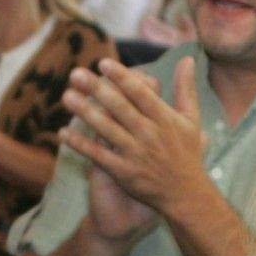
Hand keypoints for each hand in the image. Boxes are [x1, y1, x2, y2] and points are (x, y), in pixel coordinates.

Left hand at [60, 56, 210, 222]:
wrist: (185, 196)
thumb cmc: (187, 155)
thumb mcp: (191, 121)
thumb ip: (186, 89)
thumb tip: (187, 59)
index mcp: (164, 119)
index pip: (141, 93)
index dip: (122, 77)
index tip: (103, 63)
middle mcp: (149, 134)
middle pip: (120, 108)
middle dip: (98, 89)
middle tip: (76, 74)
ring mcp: (135, 154)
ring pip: (106, 129)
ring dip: (85, 113)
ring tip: (67, 97)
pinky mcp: (123, 172)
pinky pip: (98, 155)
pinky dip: (80, 144)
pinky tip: (63, 133)